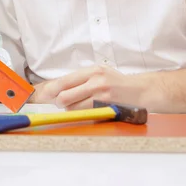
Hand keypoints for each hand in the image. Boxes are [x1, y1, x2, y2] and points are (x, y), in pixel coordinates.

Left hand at [28, 65, 148, 110]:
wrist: (141, 91)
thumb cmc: (118, 83)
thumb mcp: (100, 73)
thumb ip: (81, 79)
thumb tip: (58, 88)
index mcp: (93, 71)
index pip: (65, 80)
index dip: (52, 89)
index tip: (44, 94)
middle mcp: (96, 81)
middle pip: (65, 96)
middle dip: (60, 102)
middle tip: (63, 103)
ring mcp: (102, 95)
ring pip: (74, 108)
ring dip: (72, 109)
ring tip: (80, 105)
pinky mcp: (107, 108)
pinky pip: (85, 114)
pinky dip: (83, 114)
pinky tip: (89, 110)